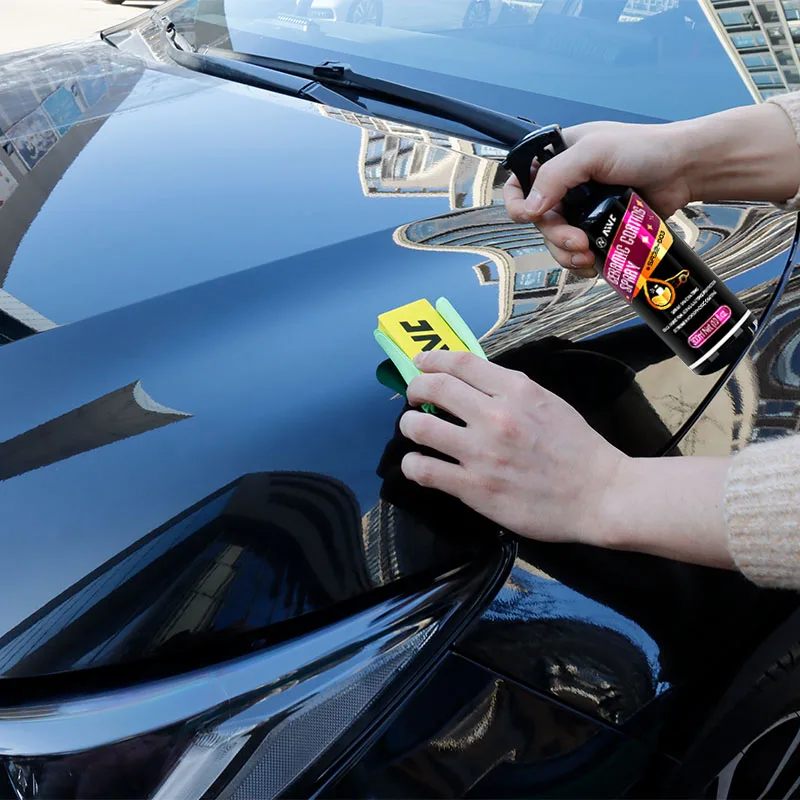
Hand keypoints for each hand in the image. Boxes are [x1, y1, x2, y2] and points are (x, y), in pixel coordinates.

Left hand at [399, 349, 627, 544]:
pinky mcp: (474, 488)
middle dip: (414, 389)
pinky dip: (412, 464)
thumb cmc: (578, 449)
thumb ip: (511, 391)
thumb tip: (473, 383)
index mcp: (516, 390)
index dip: (431, 359)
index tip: (420, 363)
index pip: (459, 362)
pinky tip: (417, 465)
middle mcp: (495, 416)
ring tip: (414, 430)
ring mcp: (482, 453)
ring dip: (409, 426)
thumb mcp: (548, 402)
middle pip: (433, 388)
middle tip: (413, 398)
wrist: (600, 495)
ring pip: (420, 427)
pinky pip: (424, 470)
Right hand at [503, 120, 691, 275]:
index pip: (521, 181)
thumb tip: (529, 209)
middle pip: (540, 221)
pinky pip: (580, 252)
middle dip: (555, 236)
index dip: (518, 202)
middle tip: (577, 242)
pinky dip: (582, 262)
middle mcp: (567, 186)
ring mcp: (583, 209)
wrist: (685, 169)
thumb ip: (556, 176)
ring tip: (587, 257)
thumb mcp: (593, 152)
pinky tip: (593, 265)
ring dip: (567, 254)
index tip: (528, 217)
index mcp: (559, 160)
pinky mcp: (601, 229)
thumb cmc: (644, 148)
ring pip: (558, 241)